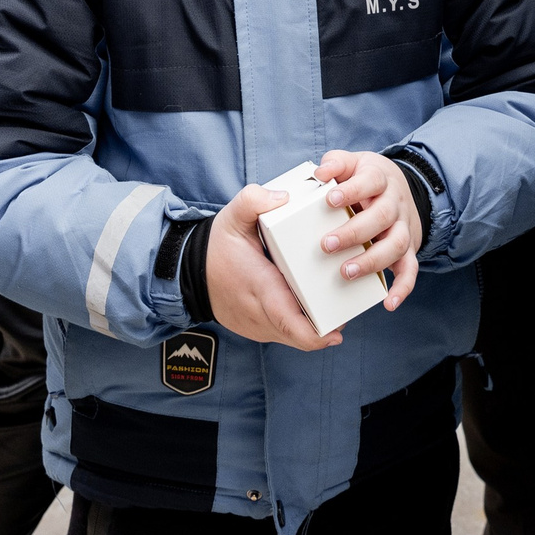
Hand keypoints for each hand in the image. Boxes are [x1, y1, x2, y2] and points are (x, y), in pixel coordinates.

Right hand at [205, 184, 344, 348]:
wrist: (189, 273)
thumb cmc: (216, 247)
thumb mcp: (231, 216)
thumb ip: (254, 200)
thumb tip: (283, 197)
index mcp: (259, 287)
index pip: (288, 321)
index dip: (315, 334)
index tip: (337, 331)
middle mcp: (260, 314)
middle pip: (299, 334)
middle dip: (326, 326)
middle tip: (345, 309)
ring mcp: (258, 326)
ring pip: (294, 336)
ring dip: (314, 326)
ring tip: (332, 305)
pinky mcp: (258, 329)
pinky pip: (285, 333)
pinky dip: (300, 325)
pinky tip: (312, 307)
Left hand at [314, 149, 422, 311]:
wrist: (399, 189)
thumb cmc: (366, 179)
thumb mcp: (353, 163)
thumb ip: (336, 164)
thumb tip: (320, 174)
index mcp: (379, 179)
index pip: (370, 181)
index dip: (351, 191)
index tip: (329, 200)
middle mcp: (395, 204)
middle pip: (382, 216)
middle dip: (354, 232)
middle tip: (326, 245)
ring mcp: (403, 228)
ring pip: (396, 244)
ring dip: (372, 260)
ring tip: (346, 272)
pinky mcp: (408, 250)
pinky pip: (411, 269)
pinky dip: (403, 288)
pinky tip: (389, 303)